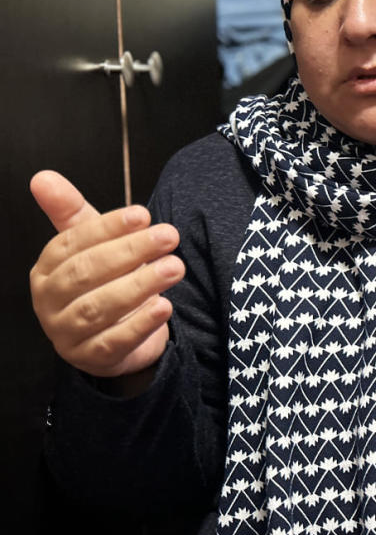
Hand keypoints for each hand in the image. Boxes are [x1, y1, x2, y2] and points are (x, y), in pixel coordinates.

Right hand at [29, 170, 183, 379]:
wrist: (115, 338)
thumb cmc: (102, 282)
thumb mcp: (90, 245)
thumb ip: (71, 212)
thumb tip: (41, 177)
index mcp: (46, 269)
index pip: (73, 243)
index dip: (109, 227)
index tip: (144, 214)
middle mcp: (50, 301)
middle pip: (87, 273)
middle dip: (130, 252)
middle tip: (169, 236)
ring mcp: (67, 333)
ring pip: (100, 307)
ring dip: (140, 285)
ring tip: (175, 267)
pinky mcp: (92, 357)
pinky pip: (115, 341)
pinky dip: (141, 325)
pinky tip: (165, 307)